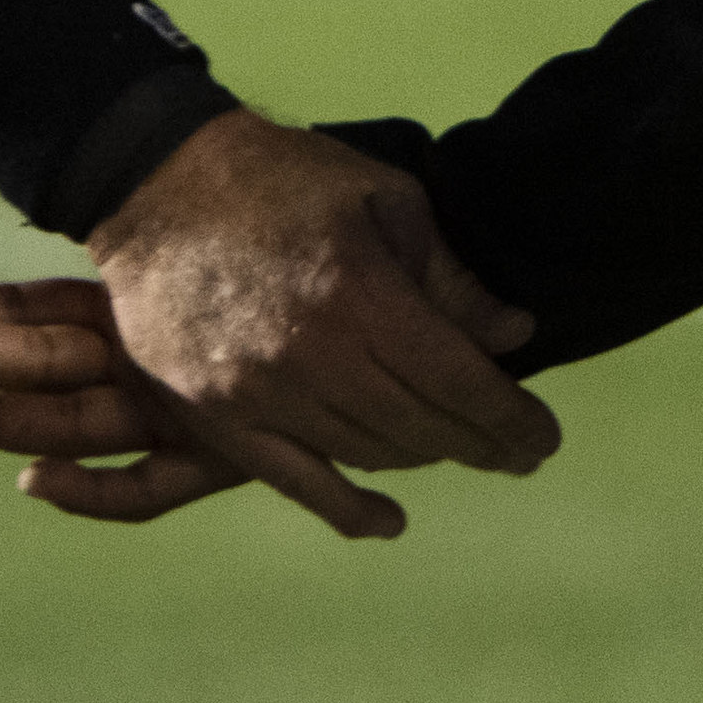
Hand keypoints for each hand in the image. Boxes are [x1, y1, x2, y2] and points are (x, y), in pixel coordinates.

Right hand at [0, 113, 558, 539]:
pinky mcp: (216, 418)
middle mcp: (310, 356)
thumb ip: (450, 277)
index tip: (544, 436)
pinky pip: (294, 483)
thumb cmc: (283, 179)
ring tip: (458, 447)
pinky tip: (389, 522)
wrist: (158, 185)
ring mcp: (257, 395)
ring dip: (423, 458)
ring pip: (365, 454)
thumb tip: (514, 336)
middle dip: (481, 442)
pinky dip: (347, 509)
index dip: (509, 417)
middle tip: (518, 450)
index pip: (455, 379)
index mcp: (359, 293)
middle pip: (418, 425)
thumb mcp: (385, 199)